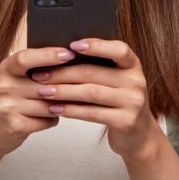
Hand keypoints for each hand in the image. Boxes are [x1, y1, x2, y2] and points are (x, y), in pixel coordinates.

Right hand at [0, 46, 74, 159]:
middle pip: (44, 85)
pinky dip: (52, 119)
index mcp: (6, 68)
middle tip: (81, 84)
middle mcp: (4, 86)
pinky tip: (48, 117)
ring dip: (60, 105)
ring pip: (49, 104)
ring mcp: (8, 107)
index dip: (48, 55)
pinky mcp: (15, 125)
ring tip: (61, 103)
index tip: (69, 53)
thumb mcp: (14, 78)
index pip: (26, 58)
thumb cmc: (8, 100)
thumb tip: (69, 60)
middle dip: (65, 86)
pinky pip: (47, 120)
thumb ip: (35, 69)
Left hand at [29, 38, 157, 159]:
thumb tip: (61, 54)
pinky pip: (92, 113)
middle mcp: (136, 81)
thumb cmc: (118, 100)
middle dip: (63, 73)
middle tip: (40, 75)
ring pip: (91, 93)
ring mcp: (133, 102)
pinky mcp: (126, 121)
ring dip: (63, 92)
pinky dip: (71, 110)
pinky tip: (55, 108)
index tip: (72, 45)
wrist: (138, 133)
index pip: (119, 49)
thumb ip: (98, 66)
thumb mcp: (116, 80)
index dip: (96, 46)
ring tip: (43, 91)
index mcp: (132, 65)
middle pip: (94, 73)